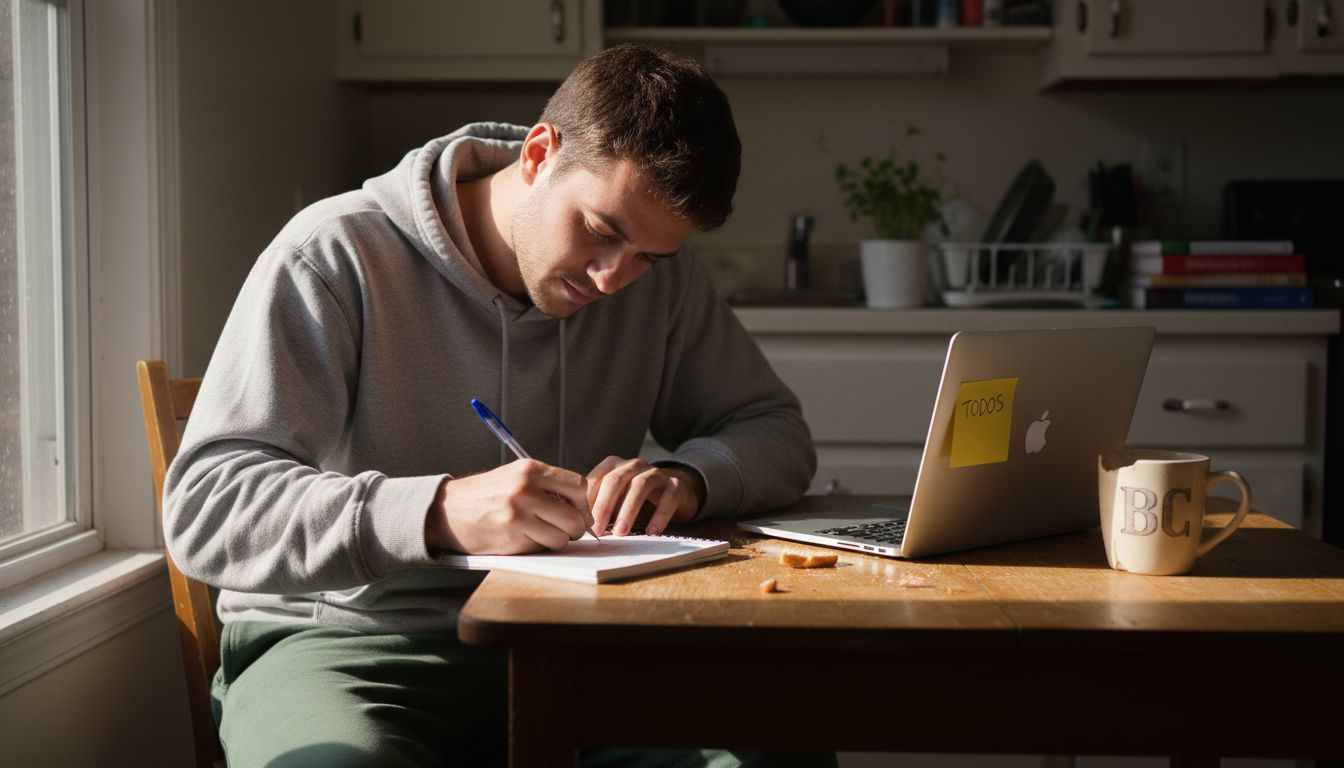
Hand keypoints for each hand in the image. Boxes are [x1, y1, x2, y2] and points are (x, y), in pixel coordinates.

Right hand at [425, 459, 594, 554]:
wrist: (447, 511)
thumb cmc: (486, 494)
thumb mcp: (516, 476)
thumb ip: (547, 485)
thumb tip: (582, 508)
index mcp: (530, 469)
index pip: (579, 486)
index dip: (583, 503)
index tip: (578, 512)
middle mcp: (526, 490)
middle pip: (575, 516)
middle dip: (576, 528)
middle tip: (566, 530)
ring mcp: (518, 516)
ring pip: (562, 538)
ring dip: (557, 540)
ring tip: (542, 534)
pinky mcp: (510, 539)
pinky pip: (542, 548)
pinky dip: (538, 547)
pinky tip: (523, 538)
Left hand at [586, 457, 704, 536]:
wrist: (675, 490)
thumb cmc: (636, 497)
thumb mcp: (615, 498)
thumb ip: (598, 506)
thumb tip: (579, 526)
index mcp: (614, 465)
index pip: (597, 479)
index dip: (587, 501)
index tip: (581, 523)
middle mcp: (634, 465)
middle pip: (616, 480)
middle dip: (604, 505)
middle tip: (598, 529)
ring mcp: (656, 473)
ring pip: (640, 486)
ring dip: (628, 510)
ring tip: (621, 532)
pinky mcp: (675, 485)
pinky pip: (667, 499)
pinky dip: (659, 516)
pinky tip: (652, 532)